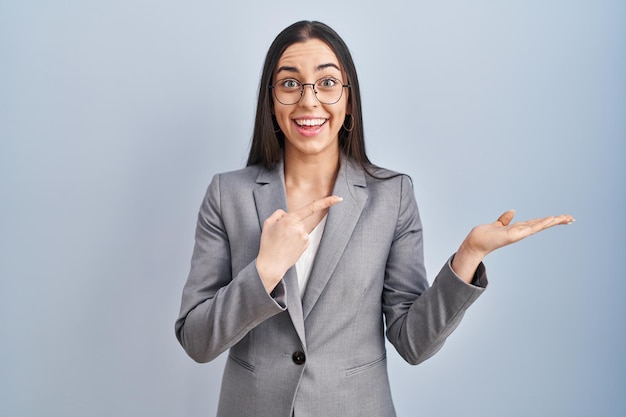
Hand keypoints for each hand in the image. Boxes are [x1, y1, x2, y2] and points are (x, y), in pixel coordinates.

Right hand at [256, 196, 342, 292]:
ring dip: (292, 233)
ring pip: (300, 229)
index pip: (311, 208)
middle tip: (279, 235)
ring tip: (282, 242)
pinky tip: (288, 246)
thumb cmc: (268, 244)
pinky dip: (295, 240)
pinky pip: (302, 237)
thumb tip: (287, 214)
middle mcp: (300, 228)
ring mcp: (305, 237)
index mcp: (290, 220)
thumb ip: (279, 214)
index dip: (327, 202)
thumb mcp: (268, 223)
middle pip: (298, 220)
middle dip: (290, 224)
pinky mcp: (306, 245)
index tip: (339, 198)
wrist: (271, 264)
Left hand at [452, 210, 574, 282]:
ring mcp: (519, 234)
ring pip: (540, 226)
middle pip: (542, 224)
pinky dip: (541, 224)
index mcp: (518, 229)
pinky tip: (550, 219)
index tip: (562, 217)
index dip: (549, 220)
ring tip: (566, 217)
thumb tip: (512, 212)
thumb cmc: (486, 236)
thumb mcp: (498, 225)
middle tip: (572, 218)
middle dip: (557, 221)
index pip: (537, 223)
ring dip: (553, 221)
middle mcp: (521, 232)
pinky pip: (530, 228)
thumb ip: (505, 219)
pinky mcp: (514, 235)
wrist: (476, 243)